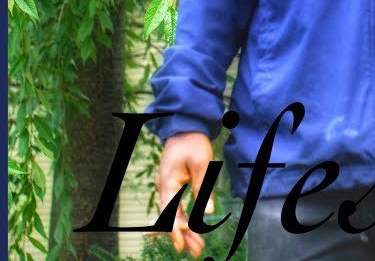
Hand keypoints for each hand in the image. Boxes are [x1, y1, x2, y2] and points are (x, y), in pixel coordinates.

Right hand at [147, 132, 214, 257]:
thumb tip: (208, 212)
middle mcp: (166, 187)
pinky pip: (178, 207)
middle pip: (172, 217)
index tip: (181, 244)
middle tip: (196, 251)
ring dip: (186, 229)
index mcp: (168, 182)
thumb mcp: (202, 163)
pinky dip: (185, 219)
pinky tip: (191, 229)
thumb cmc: (193, 143)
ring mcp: (170, 187)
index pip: (169, 212)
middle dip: (184, 235)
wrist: (186, 127)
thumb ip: (204, 187)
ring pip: (176, 214)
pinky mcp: (176, 185)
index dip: (175, 230)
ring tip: (198, 245)